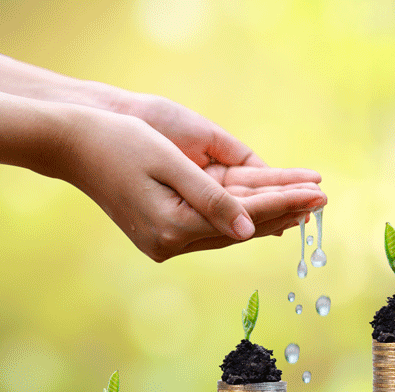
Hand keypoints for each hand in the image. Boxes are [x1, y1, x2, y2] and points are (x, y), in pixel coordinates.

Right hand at [56, 107, 324, 261]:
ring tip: (305, 206)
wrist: (71, 145)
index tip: (319, 193)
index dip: (285, 203)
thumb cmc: (119, 143)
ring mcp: (164, 244)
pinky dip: (242, 219)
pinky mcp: (162, 237)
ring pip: (230, 232)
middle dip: (284, 212)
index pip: (244, 217)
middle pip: (241, 230)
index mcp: (172, 227)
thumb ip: (211, 199)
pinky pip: (213, 229)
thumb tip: (249, 231)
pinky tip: (267, 215)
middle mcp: (169, 243)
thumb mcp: (169, 164)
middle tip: (323, 199)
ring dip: (267, 218)